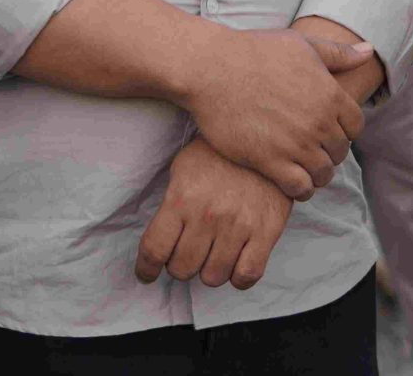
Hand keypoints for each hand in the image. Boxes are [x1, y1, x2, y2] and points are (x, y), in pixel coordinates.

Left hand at [134, 137, 292, 288]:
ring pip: (213, 277)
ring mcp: (238, 225)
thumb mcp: (183, 168)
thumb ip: (170, 205)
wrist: (264, 136)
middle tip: (186, 253)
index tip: (147, 274)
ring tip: (212, 253)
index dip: (146, 270)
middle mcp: (208, 215)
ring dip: (208, 270)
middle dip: (179, 265)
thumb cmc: (218, 154)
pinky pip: (246, 276)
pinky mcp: (266, 231)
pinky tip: (235, 262)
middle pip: (182, 269)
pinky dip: (237, 277)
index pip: (154, 250)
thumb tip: (159, 242)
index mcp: (182, 198)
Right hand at [181, 28, 368, 199]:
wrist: (212, 69)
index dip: (344, 130)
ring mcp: (295, 144)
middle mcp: (318, 121)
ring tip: (303, 169)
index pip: (356, 126)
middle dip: (330, 152)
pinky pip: (300, 188)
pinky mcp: (271, 161)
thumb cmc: (254, 51)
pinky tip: (290, 181)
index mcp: (329, 93)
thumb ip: (337, 53)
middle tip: (313, 150)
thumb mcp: (300, 44)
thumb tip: (368, 51)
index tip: (328, 131)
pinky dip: (301, 189)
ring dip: (317, 174)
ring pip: (323, 174)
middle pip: (340, 151)